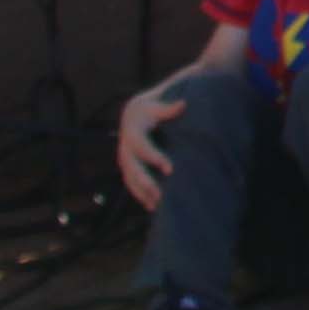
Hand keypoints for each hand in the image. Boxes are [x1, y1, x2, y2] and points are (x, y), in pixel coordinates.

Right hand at [113, 81, 185, 210]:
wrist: (134, 113)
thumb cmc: (151, 109)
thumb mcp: (157, 106)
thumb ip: (169, 108)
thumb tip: (183, 103)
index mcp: (132, 131)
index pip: (141, 146)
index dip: (154, 157)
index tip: (170, 168)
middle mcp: (125, 147)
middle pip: (132, 167)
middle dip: (145, 181)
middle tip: (161, 194)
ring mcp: (125, 159)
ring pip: (130, 179)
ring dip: (142, 193)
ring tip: (158, 205)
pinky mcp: (128, 167)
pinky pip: (131, 183)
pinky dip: (140, 195)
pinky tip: (152, 206)